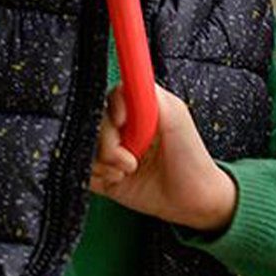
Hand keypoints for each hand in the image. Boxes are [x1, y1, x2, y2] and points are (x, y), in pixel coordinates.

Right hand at [90, 83, 237, 235]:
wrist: (192, 199)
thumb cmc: (191, 157)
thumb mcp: (177, 117)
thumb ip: (152, 95)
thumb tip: (130, 76)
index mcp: (138, 109)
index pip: (111, 96)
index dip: (112, 108)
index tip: (122, 122)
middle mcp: (122, 127)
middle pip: (94, 122)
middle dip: (108, 144)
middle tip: (131, 160)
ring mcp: (111, 150)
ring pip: (85, 146)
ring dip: (104, 162)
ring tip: (129, 171)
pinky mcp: (103, 173)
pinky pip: (84, 168)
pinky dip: (96, 175)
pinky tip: (117, 180)